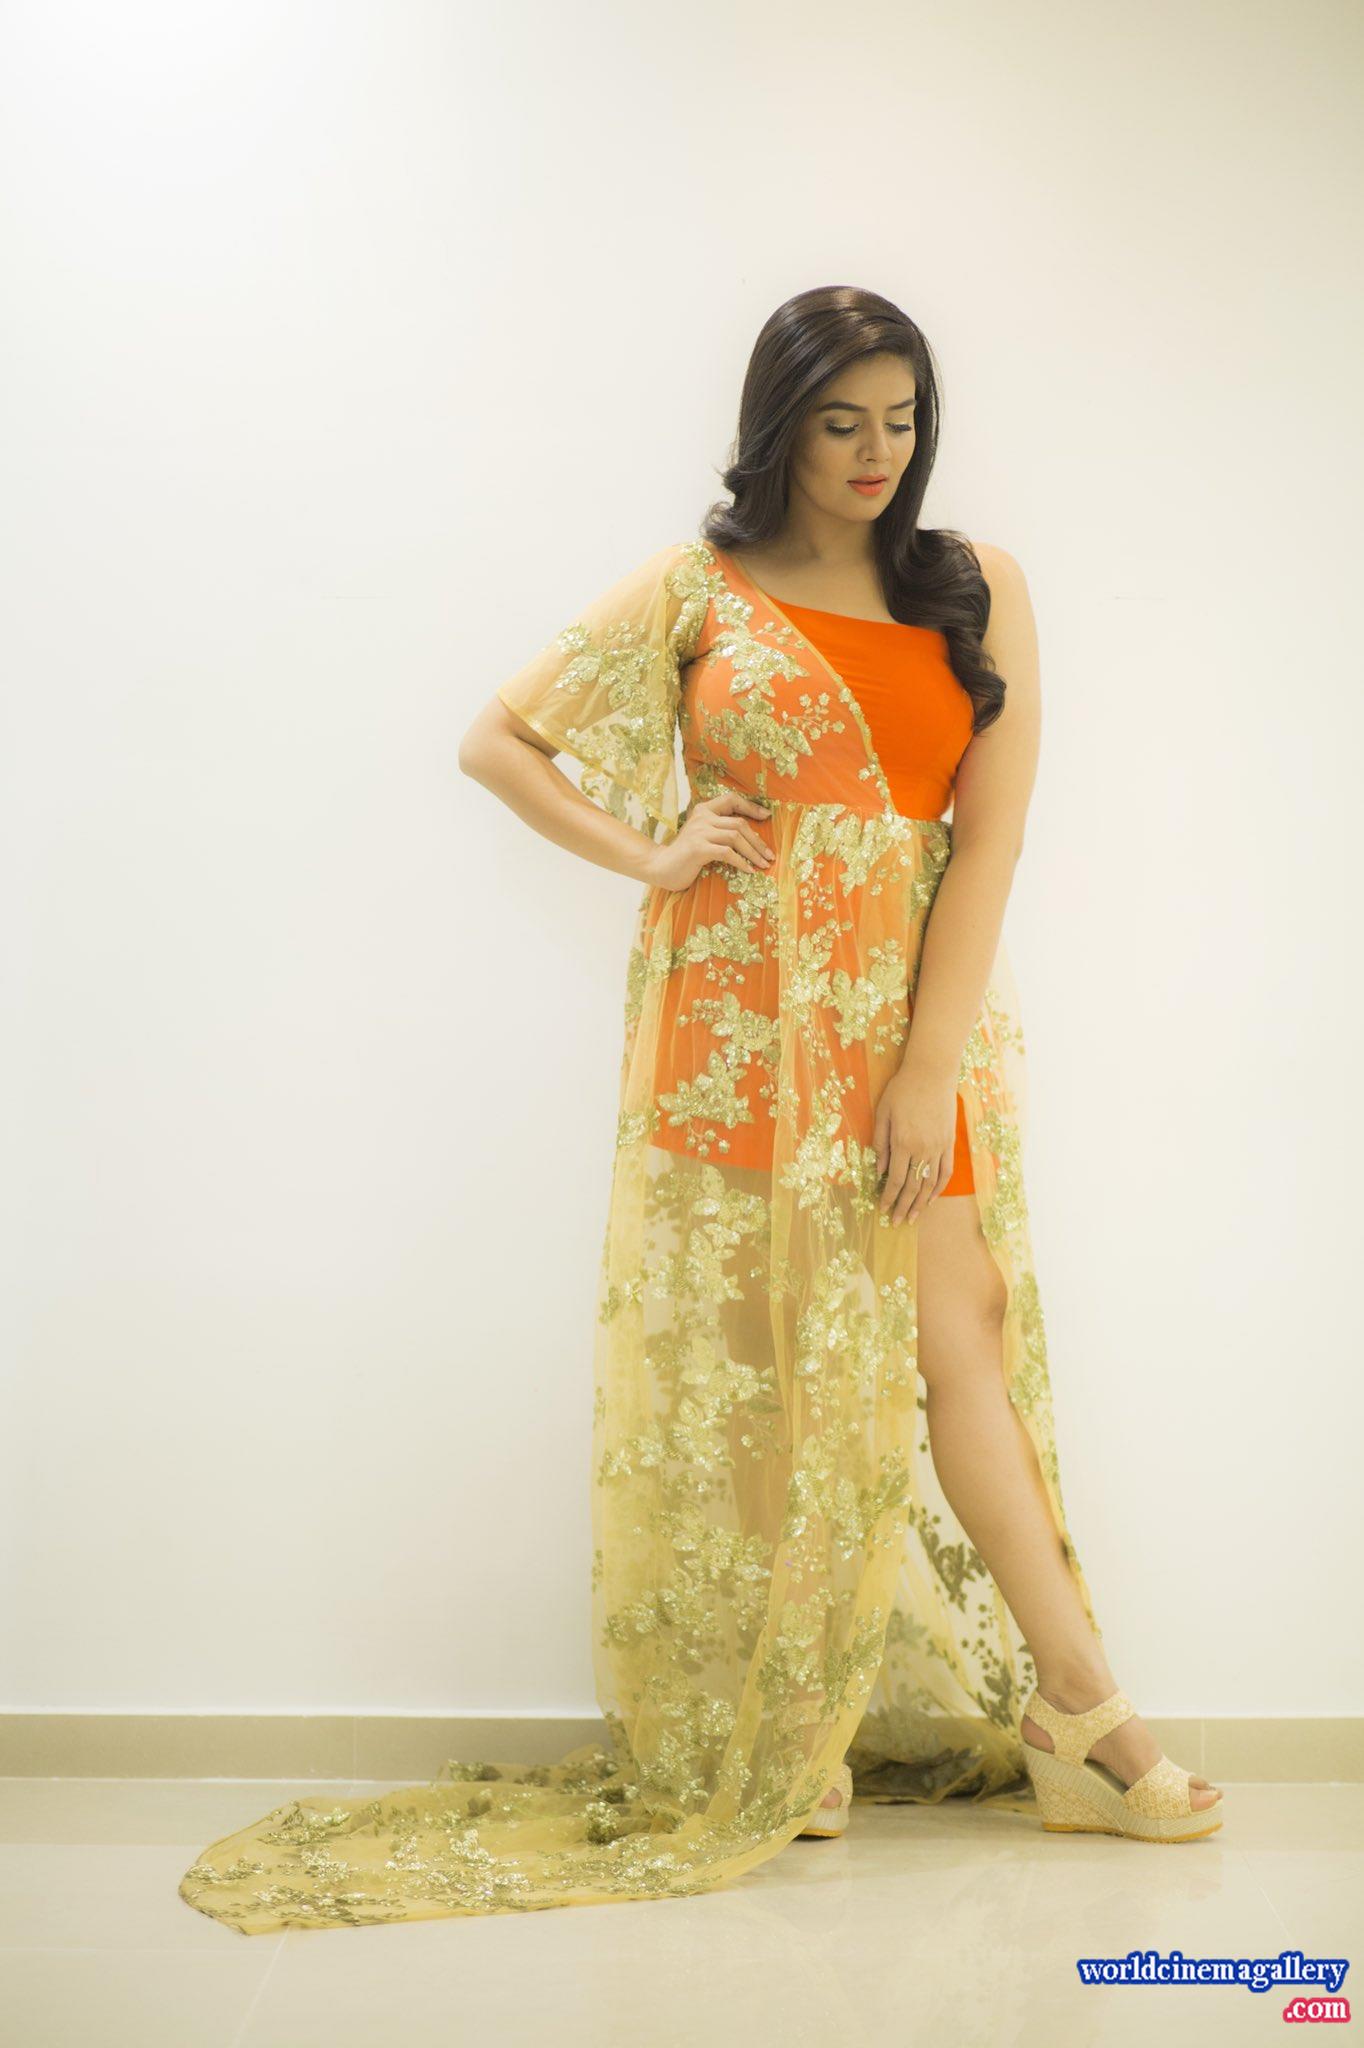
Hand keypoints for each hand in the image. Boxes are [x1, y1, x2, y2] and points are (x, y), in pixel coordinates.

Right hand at [647, 792, 774, 890]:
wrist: (661, 867)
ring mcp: (699, 831)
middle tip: (769, 856)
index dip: (751, 806)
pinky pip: (727, 852)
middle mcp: (702, 817)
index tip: (766, 816)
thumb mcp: (703, 836)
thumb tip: (751, 837)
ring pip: (735, 837)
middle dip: (758, 841)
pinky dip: (741, 862)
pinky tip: (749, 870)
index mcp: (704, 810)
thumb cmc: (686, 855)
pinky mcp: (698, 848)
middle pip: (739, 823)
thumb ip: (720, 830)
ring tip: (763, 864)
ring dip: (753, 852)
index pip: (731, 800)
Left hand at [873, 1061, 958, 1224]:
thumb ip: (880, 1143)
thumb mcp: (883, 1113)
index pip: (895, 1180)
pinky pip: (945, 1171)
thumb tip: (878, 1170)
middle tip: (897, 1222)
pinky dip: (939, 1188)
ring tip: (913, 1217)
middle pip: (912, 1186)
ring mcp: (938, 1147)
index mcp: (902, 1143)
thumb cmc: (902, 1089)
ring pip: (930, 1183)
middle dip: (903, 1206)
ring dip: (921, 1203)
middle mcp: (922, 1149)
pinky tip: (931, 1198)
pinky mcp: (949, 1143)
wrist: (932, 1073)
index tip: (883, 1210)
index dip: (888, 1198)